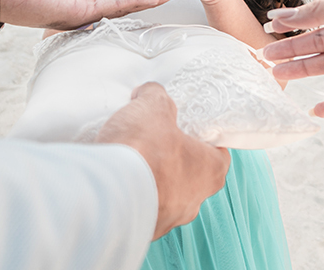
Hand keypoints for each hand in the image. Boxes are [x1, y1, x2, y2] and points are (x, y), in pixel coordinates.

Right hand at [96, 82, 230, 239]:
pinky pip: (138, 207)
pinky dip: (129, 194)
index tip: (186, 127)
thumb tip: (149, 94)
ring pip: (162, 194)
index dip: (202, 138)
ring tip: (128, 158)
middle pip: (189, 175)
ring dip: (148, 178)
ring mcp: (166, 220)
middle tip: (152, 139)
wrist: (105, 194)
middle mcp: (193, 202)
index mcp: (210, 172)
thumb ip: (156, 96)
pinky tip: (115, 178)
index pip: (218, 154)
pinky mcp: (139, 230)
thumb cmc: (142, 150)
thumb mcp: (153, 106)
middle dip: (171, 158)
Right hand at [261, 0, 323, 117]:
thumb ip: (321, 12)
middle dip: (292, 50)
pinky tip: (314, 110)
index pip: (320, 17)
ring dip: (304, 71)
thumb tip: (283, 15)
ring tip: (276, 76)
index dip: (294, 22)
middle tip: (263, 58)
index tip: (267, 28)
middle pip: (321, 44)